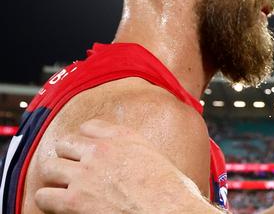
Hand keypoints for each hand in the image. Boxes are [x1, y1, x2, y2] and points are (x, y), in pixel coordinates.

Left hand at [34, 119, 221, 213]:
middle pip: (65, 143)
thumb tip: (135, 164)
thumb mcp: (158, 158)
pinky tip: (60, 206)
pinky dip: (49, 201)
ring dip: (55, 177)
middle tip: (74, 171)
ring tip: (63, 188)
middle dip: (68, 157)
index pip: (90, 126)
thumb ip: (138, 153)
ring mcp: (85, 174)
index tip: (88, 150)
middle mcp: (101, 150)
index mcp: (124, 137)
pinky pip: (43, 195)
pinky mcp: (74, 200)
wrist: (169, 209)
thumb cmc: (172, 191)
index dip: (86, 140)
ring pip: (50, 166)